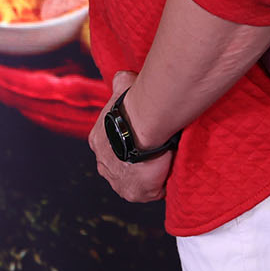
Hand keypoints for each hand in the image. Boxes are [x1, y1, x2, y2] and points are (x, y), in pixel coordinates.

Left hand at [89, 71, 173, 202]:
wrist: (140, 127)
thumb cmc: (132, 106)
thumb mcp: (123, 87)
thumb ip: (121, 83)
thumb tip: (123, 77)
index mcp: (99, 141)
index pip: (112, 146)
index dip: (127, 141)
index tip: (141, 138)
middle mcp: (104, 165)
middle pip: (121, 166)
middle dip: (135, 162)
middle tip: (154, 151)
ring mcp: (117, 181)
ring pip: (134, 181)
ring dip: (148, 175)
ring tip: (165, 162)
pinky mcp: (135, 193)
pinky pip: (151, 192)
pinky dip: (161, 185)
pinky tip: (170, 172)